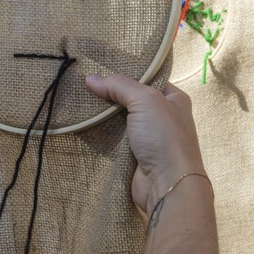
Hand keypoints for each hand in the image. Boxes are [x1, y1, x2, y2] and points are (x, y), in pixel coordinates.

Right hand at [86, 72, 207, 213]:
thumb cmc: (164, 137)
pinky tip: (84, 125)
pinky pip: (115, 140)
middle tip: (85, 85)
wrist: (167, 185)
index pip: (148, 79)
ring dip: (103, 116)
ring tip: (79, 103)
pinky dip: (102, 135)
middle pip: (132, 100)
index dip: (127, 73)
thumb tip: (91, 78)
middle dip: (111, 95)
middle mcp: (164, 117)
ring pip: (121, 121)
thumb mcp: (145, 100)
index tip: (101, 69)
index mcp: (174, 99)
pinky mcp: (135, 156)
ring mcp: (149, 138)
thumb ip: (119, 86)